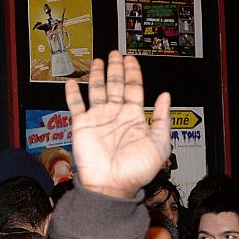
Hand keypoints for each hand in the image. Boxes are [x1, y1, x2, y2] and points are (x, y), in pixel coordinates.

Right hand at [65, 51, 172, 199]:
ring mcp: (98, 119)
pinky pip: (76, 106)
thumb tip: (165, 96)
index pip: (134, 88)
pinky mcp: (82, 125)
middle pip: (116, 84)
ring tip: (98, 61)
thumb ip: (162, 118)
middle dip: (116, 68)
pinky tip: (72, 82)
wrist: (112, 185)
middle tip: (115, 53)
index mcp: (134, 117)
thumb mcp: (160, 143)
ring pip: (97, 90)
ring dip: (97, 75)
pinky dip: (72, 94)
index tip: (131, 59)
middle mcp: (116, 115)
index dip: (133, 73)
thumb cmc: (137, 170)